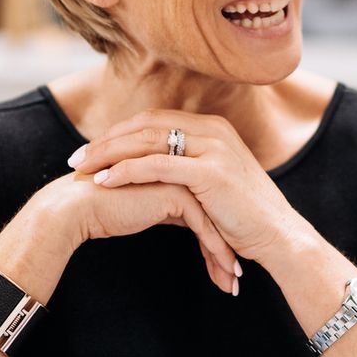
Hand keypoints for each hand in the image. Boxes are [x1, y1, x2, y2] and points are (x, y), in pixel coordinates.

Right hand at [30, 168, 240, 293]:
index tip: (228, 262)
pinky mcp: (175, 192)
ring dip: (224, 253)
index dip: (219, 233)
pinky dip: (215, 251)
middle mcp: (182, 168)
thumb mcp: (148, 209)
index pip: (209, 202)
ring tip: (232, 281)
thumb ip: (170, 208)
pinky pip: (204, 226)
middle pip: (216, 209)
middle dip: (227, 245)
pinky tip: (223, 275)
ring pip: (215, 218)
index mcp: (177, 167)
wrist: (76, 209)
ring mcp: (180, 178)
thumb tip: (191, 222)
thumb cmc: (105, 211)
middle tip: (235, 276)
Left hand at [68, 111, 309, 265]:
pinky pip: (157, 165)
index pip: (154, 120)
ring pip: (147, 140)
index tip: (92, 150)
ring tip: (82, 169)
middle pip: (146, 125)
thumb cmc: (246, 218)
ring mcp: (213, 148)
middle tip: (76, 158)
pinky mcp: (209, 172)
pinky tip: (105, 181)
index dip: (120, 133)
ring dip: (109, 153)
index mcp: (213, 128)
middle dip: (106, 140)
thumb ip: (188, 172)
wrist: (279, 236)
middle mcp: (213, 130)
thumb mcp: (216, 185)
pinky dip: (127, 171)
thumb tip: (154, 179)